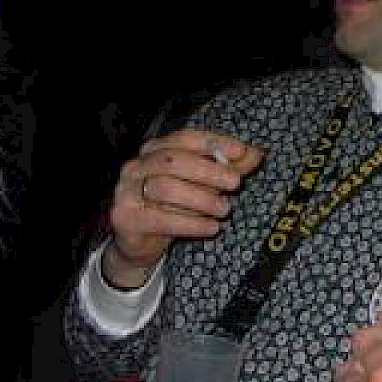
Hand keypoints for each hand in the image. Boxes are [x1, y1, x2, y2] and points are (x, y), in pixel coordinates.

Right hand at [103, 129, 263, 288]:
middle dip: (209, 171)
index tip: (241, 152)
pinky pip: (160, 218)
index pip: (185, 137)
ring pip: (166, 188)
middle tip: (236, 183)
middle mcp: (136, 165)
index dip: (214, 143)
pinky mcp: (124, 217)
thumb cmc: (175, 206)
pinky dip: (191, 223)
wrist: (140, 244)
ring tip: (225, 209)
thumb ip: (228, 168)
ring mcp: (126, 190)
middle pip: (174, 160)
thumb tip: (258, 153)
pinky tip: (211, 228)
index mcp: (155, 149)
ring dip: (201, 199)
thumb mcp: (204, 185)